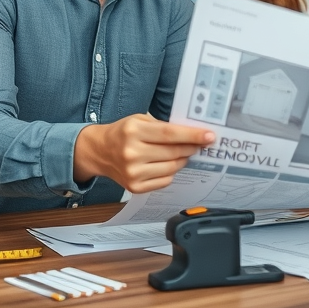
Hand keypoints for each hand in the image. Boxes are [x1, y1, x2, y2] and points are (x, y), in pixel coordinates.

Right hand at [73, 113, 213, 192]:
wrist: (99, 151)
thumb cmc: (123, 133)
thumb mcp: (139, 120)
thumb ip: (163, 126)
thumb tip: (193, 134)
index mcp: (133, 131)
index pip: (169, 134)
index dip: (192, 136)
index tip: (210, 136)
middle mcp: (131, 153)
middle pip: (173, 152)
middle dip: (192, 147)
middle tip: (201, 144)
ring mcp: (133, 172)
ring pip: (172, 168)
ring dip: (182, 160)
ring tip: (183, 153)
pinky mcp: (135, 187)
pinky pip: (165, 181)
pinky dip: (171, 172)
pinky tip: (167, 164)